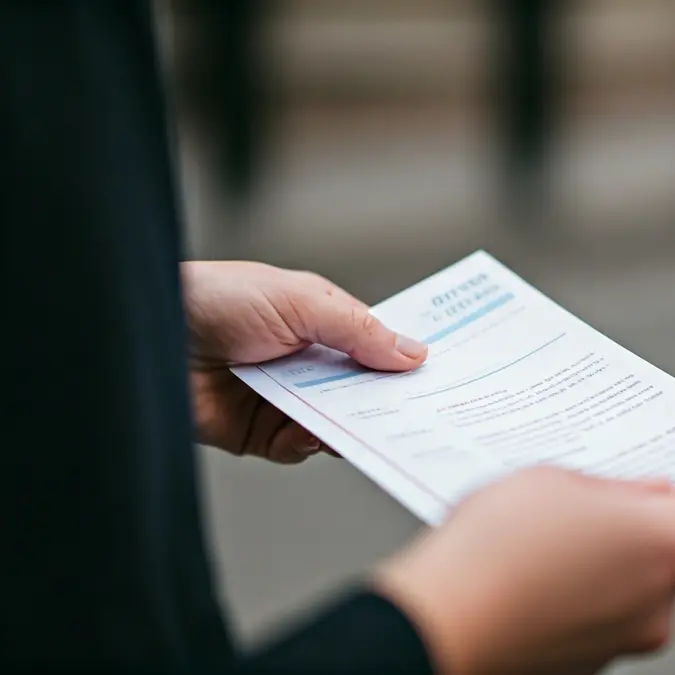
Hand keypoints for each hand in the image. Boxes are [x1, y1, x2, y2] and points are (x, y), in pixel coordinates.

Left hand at [183, 261, 426, 462]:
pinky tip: (310, 434)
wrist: (148, 334)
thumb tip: (414, 354)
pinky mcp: (257, 433)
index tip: (435, 377)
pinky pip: (296, 447)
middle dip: (384, 401)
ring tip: (366, 428)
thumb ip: (360, 331)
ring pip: (334, 422)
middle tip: (415, 415)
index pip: (373, 345)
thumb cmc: (218, 299)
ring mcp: (282, 397)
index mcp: (319, 321)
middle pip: (359, 388)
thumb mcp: (302, 302)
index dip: (401, 360)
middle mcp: (304, 361)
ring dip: (348, 425)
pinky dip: (307, 444)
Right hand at [373, 467, 674, 674]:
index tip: (673, 485)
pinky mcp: (589, 663)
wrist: (440, 625)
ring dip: (607, 563)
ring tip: (545, 539)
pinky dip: (580, 595)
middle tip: (590, 503)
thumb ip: (616, 488)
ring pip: (638, 587)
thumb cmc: (497, 552)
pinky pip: (602, 615)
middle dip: (640, 527)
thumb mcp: (557, 480)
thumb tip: (642, 496)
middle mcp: (661, 604)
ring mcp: (625, 641)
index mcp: (670, 547)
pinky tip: (533, 573)